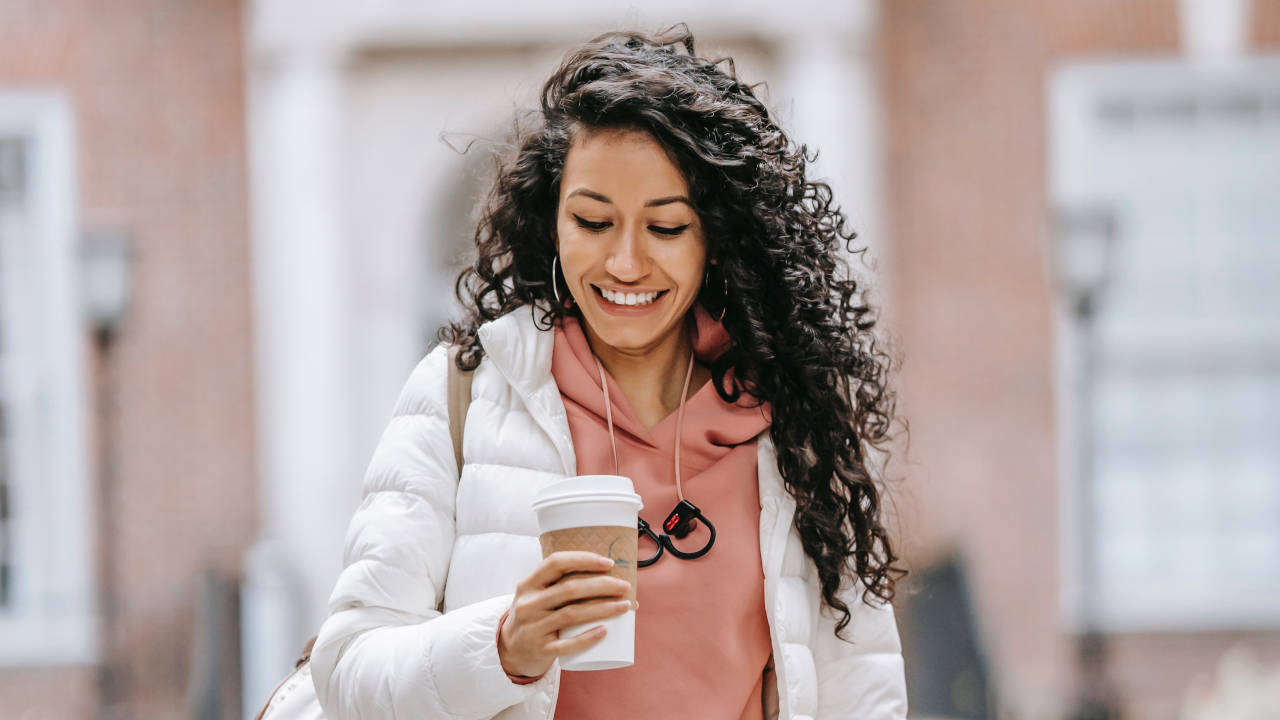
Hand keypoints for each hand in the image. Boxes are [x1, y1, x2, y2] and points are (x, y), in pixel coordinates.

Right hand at [497, 551, 633, 677]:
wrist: (510, 650)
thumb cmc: (535, 616)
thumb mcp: (536, 595)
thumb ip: (560, 583)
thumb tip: (610, 577)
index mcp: (528, 584)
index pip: (555, 563)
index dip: (583, 559)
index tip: (609, 563)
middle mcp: (528, 604)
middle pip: (569, 589)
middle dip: (602, 585)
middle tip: (624, 586)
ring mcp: (533, 628)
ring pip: (572, 614)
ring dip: (603, 608)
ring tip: (625, 606)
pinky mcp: (541, 650)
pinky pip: (567, 645)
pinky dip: (587, 638)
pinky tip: (605, 631)